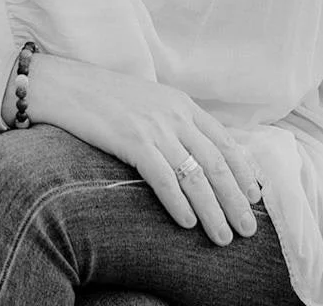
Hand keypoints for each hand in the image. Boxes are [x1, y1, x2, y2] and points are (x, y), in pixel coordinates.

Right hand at [26, 54, 260, 246]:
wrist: (67, 85)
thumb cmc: (105, 98)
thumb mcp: (150, 103)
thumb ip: (175, 123)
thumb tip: (197, 155)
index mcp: (181, 104)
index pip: (224, 142)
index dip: (243, 173)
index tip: (255, 197)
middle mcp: (174, 114)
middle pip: (216, 163)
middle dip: (236, 200)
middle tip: (248, 229)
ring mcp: (154, 127)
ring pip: (196, 175)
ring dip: (213, 210)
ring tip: (223, 236)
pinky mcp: (132, 140)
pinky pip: (163, 178)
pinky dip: (179, 202)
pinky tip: (188, 223)